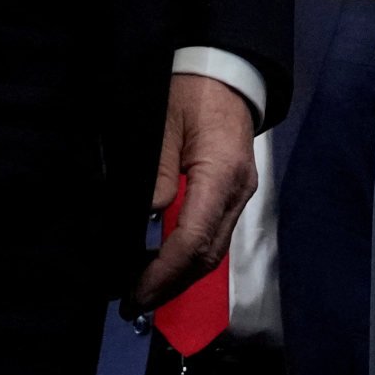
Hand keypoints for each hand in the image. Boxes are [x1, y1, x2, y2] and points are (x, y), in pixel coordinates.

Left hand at [129, 73, 259, 316]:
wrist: (227, 73)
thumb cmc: (192, 90)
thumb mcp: (163, 125)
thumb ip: (155, 172)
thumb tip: (147, 217)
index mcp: (221, 175)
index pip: (194, 239)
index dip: (164, 271)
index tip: (138, 290)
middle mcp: (238, 193)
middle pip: (208, 256)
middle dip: (172, 284)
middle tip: (134, 302)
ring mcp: (240, 196)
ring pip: (213, 252)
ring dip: (180, 276)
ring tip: (146, 291)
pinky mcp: (234, 195)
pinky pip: (214, 236)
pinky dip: (189, 257)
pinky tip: (165, 265)